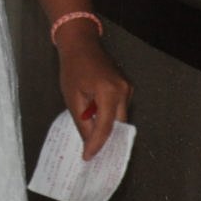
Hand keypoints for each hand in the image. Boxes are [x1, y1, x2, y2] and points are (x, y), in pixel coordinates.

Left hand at [55, 29, 132, 159]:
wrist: (81, 44)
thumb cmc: (73, 67)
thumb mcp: (72, 96)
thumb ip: (82, 121)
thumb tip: (88, 141)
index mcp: (108, 91)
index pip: (105, 127)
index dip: (97, 144)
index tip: (89, 157)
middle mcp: (123, 90)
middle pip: (117, 125)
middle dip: (105, 139)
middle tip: (92, 154)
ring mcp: (127, 88)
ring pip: (120, 118)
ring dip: (107, 126)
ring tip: (91, 139)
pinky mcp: (127, 87)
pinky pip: (120, 108)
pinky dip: (109, 116)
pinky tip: (97, 121)